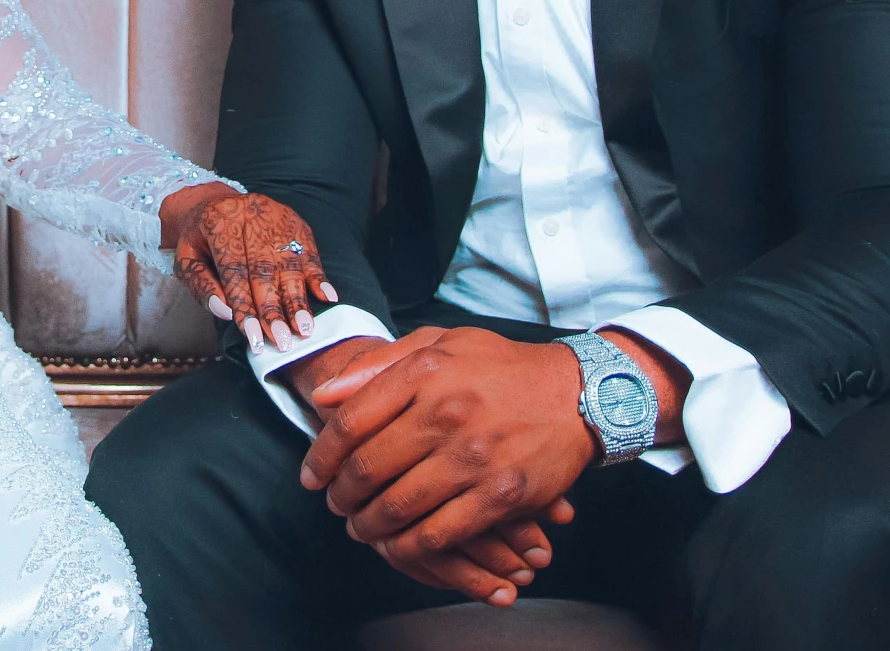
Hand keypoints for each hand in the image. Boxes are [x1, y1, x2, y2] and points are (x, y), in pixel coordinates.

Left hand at [160, 184, 336, 350]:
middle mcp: (250, 215)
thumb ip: (201, 286)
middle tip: (281, 340)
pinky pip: (310, 252)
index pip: (234, 270)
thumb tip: (225, 312)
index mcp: (218, 221)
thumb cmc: (201, 240)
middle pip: (264, 269)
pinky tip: (327, 298)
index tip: (253, 337)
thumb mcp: (187, 259)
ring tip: (304, 329)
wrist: (218, 204)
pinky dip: (319, 277)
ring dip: (298, 300)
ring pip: (289, 263)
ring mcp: (277, 217)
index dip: (244, 306)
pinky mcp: (297, 224)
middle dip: (273, 309)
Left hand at [300, 327, 595, 593]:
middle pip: (367, 467)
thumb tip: (325, 395)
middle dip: (340, 495)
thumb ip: (379, 365)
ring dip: (367, 524)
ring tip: (359, 527)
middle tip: (334, 504)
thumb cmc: (501, 368)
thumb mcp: (440, 344)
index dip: (320, 454)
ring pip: (397, 505)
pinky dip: (409, 546)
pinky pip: (439, 533)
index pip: (350, 421)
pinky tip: (397, 544)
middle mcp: (446, 413)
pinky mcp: (500, 496)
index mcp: (425, 372)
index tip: (311, 475)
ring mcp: (474, 458)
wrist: (577, 394)